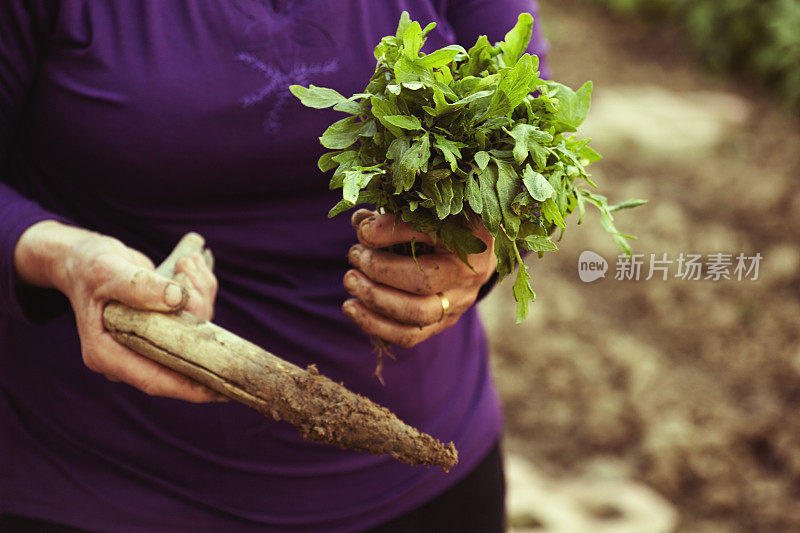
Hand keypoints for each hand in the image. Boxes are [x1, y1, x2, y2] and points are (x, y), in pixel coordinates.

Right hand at [15, 222, 222, 401]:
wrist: (86, 259)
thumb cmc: (88, 267)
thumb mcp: (106, 271)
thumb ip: (137, 285)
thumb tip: (177, 299)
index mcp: (106, 354)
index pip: (154, 380)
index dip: (189, 387)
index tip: (222, 388)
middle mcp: (129, 355)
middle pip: (181, 356)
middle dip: (201, 323)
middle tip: (197, 285)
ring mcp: (148, 343)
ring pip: (194, 334)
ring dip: (201, 297)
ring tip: (187, 263)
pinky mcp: (164, 328)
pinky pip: (194, 318)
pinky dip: (200, 291)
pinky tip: (189, 265)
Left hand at [342, 209, 496, 347]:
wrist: (475, 253)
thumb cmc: (444, 224)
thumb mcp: (425, 211)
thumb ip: (393, 216)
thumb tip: (361, 224)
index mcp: (469, 237)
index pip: (427, 234)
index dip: (389, 232)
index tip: (364, 229)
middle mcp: (469, 274)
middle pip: (423, 282)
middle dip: (380, 270)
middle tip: (355, 255)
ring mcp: (458, 303)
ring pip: (416, 315)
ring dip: (375, 299)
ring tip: (350, 281)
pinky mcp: (443, 323)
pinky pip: (409, 335)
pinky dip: (375, 324)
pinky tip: (352, 308)